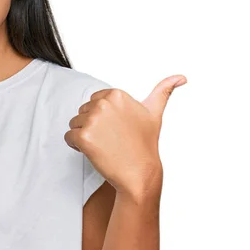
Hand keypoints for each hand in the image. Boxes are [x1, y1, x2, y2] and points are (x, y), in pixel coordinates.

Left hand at [65, 75, 186, 201]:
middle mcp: (103, 104)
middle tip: (111, 139)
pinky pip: (68, 137)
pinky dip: (76, 146)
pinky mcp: (83, 136)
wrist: (139, 173)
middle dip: (93, 126)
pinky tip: (94, 152)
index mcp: (116, 95)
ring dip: (84, 136)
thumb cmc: (145, 144)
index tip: (116, 129)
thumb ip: (164, 91)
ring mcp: (93, 120)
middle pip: (83, 111)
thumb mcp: (154, 113)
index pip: (94, 101)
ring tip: (104, 146)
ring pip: (74, 124)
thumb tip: (181, 77)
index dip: (103, 117)